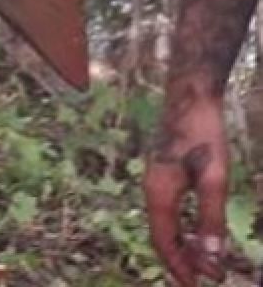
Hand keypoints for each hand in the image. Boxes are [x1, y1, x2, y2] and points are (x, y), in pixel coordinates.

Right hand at [145, 91, 229, 285]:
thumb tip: (213, 256)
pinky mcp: (162, 173)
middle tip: (205, 279)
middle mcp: (151, 189)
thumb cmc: (203, 135)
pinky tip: (197, 231)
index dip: (180, 267)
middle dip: (182, 260)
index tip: (197, 286)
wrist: (189, 97)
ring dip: (183, 245)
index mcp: (159, 193)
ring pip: (164, 223)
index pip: (164, 241)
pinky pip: (167, 210)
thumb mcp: (214, 179)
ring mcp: (154, 180)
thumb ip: (212, 218)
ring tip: (205, 261)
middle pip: (161, 235)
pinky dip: (181, 228)